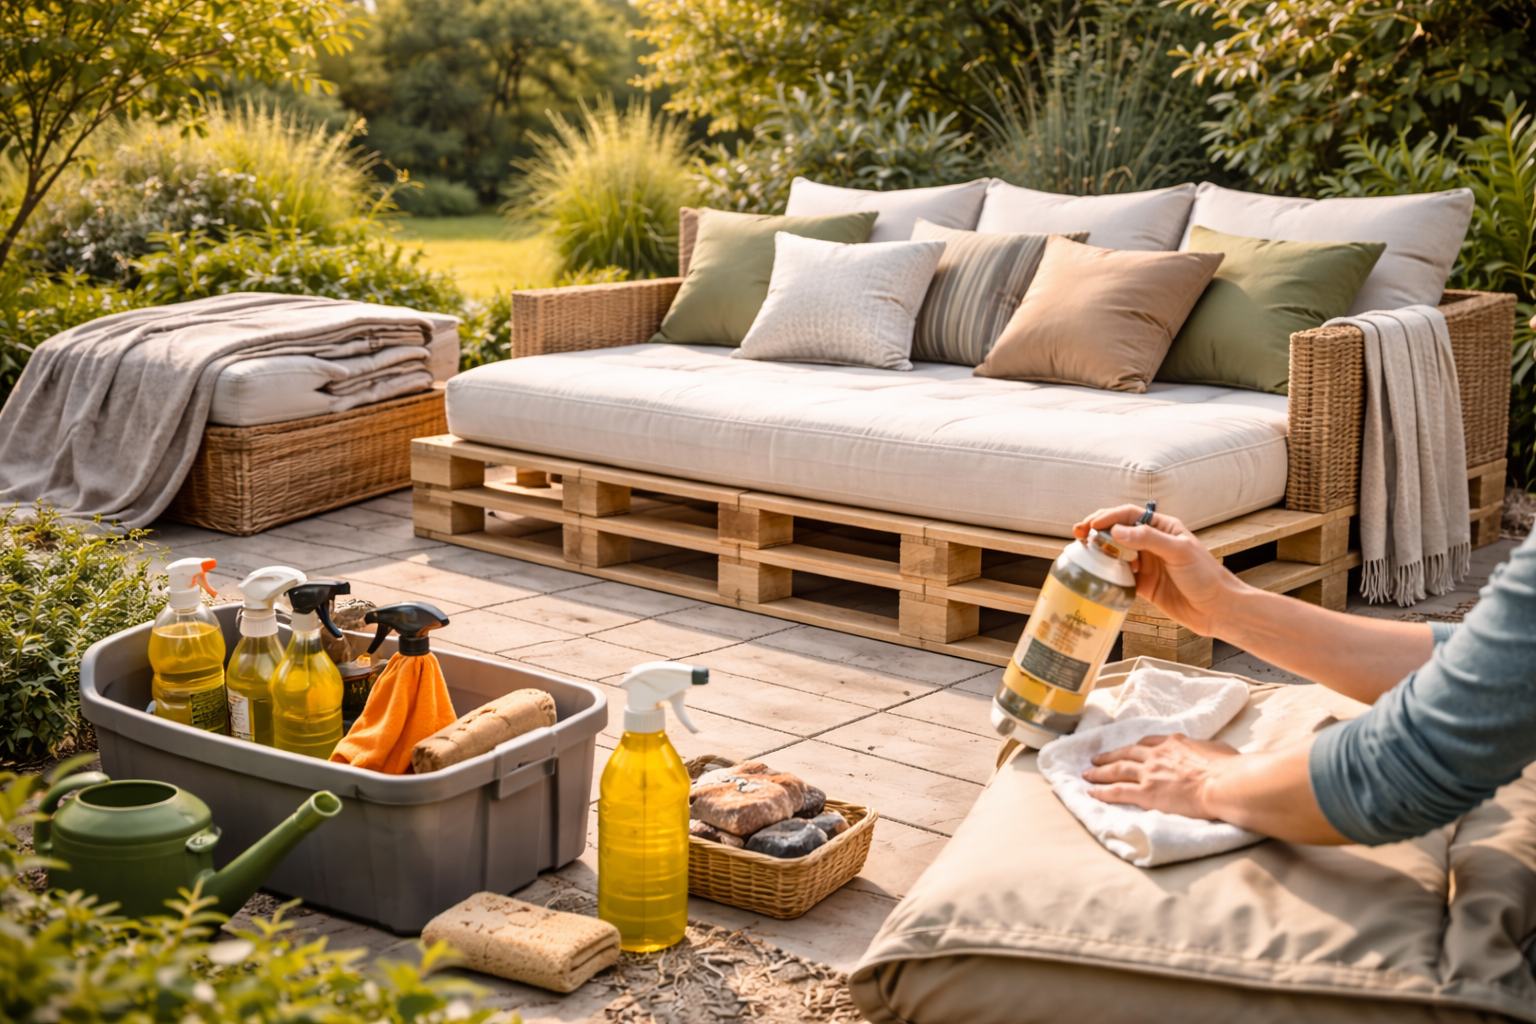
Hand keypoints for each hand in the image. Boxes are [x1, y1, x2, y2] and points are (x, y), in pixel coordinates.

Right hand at [1073, 505, 1243, 636]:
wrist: (1217, 609)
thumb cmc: (1207, 576)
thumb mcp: (1180, 552)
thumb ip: (1149, 539)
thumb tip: (1117, 532)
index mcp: (1163, 528)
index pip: (1130, 515)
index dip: (1109, 517)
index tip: (1092, 525)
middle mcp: (1152, 543)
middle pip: (1118, 531)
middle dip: (1096, 530)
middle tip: (1078, 534)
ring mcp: (1146, 564)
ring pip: (1115, 553)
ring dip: (1099, 551)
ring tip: (1082, 552)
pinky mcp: (1143, 584)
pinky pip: (1119, 576)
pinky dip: (1106, 574)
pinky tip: (1097, 574)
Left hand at [1082, 733, 1240, 818]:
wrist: (1224, 784)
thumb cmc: (1229, 768)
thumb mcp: (1218, 749)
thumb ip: (1207, 750)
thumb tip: (1213, 754)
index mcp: (1174, 743)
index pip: (1148, 742)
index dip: (1134, 748)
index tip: (1127, 750)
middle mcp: (1157, 755)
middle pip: (1126, 754)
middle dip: (1109, 756)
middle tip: (1096, 759)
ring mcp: (1149, 773)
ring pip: (1117, 770)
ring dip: (1099, 772)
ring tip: (1087, 774)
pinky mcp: (1146, 793)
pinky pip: (1118, 791)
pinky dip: (1102, 791)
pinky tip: (1092, 792)